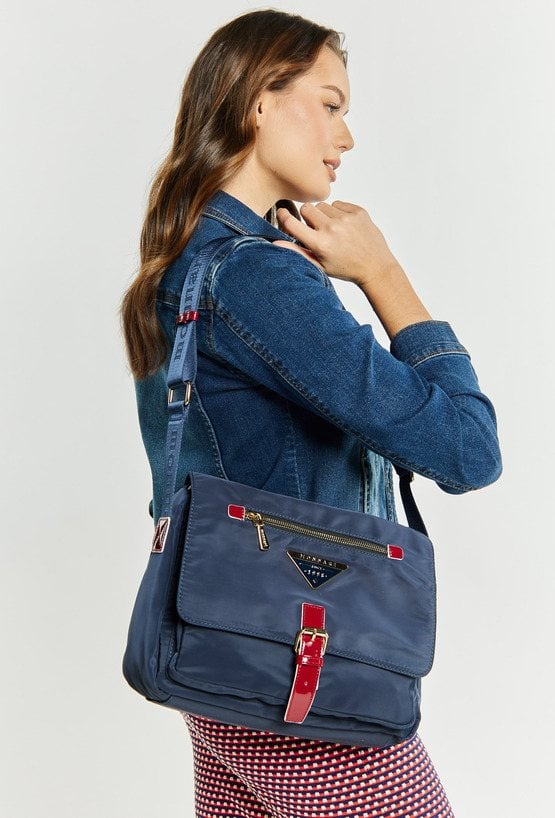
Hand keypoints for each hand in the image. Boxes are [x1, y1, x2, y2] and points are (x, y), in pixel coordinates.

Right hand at [272, 201, 400, 286]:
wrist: (375, 266)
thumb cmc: (346, 268)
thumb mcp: (319, 265)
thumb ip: (297, 252)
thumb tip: (275, 242)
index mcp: (320, 244)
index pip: (292, 223)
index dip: (284, 217)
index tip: (283, 213)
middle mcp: (332, 229)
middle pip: (307, 209)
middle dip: (307, 217)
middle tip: (316, 229)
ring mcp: (346, 219)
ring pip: (322, 206)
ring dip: (324, 215)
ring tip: (333, 230)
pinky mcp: (358, 211)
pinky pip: (338, 204)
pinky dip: (338, 213)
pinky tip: (345, 226)